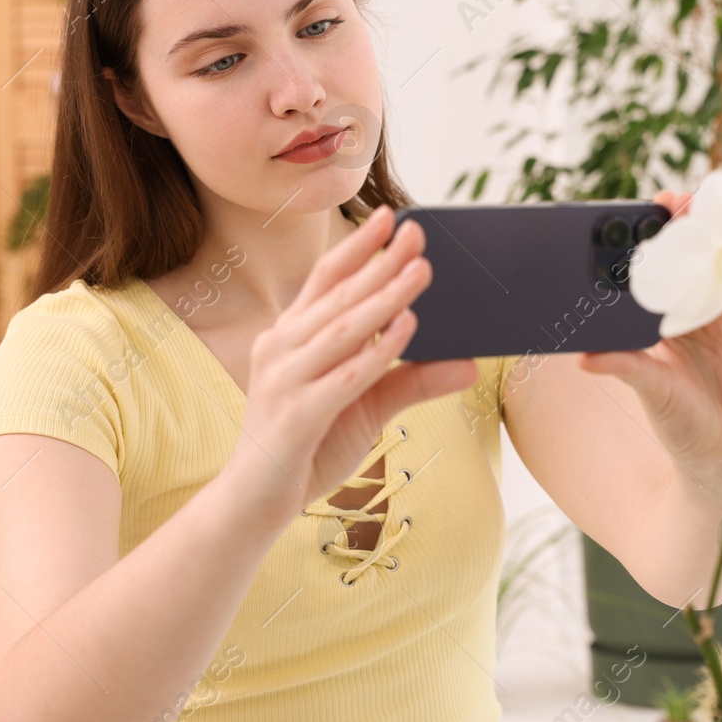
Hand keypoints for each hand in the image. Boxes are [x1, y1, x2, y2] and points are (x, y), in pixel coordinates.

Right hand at [222, 205, 478, 529]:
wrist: (253, 504)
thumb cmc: (306, 450)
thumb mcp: (366, 408)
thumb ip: (412, 382)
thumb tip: (469, 364)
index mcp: (289, 339)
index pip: (324, 280)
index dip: (356, 247)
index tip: (389, 217)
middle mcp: (281, 350)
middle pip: (338, 296)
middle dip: (381, 263)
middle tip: (418, 234)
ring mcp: (284, 382)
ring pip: (343, 329)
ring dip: (385, 297)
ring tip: (422, 270)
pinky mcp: (296, 417)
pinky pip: (343, 376)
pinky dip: (376, 351)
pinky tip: (407, 329)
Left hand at [576, 189, 721, 481]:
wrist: (719, 462)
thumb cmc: (681, 422)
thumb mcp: (649, 389)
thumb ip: (624, 366)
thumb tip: (583, 357)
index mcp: (674, 319)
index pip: (668, 270)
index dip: (661, 238)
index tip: (647, 209)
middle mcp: (704, 314)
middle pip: (698, 261)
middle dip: (688, 227)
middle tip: (672, 200)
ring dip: (714, 243)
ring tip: (698, 215)